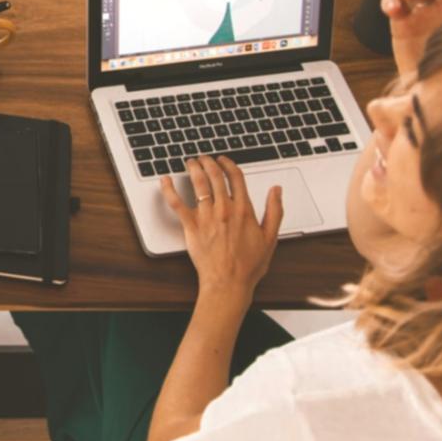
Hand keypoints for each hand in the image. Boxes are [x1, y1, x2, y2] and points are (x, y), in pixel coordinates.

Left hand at [161, 156, 282, 296]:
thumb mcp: (270, 237)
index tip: (223, 160)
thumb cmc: (248, 265)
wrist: (228, 283)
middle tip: (204, 157)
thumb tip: (277, 190)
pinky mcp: (191, 226)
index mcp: (244, 210)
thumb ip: (274, 211)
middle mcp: (224, 209)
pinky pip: (177, 203)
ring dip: (194, 168)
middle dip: (209, 162)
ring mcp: (207, 217)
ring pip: (199, 183)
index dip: (228, 164)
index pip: (236, 177)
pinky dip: (169, 189)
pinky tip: (164, 179)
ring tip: (191, 162)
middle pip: (215, 176)